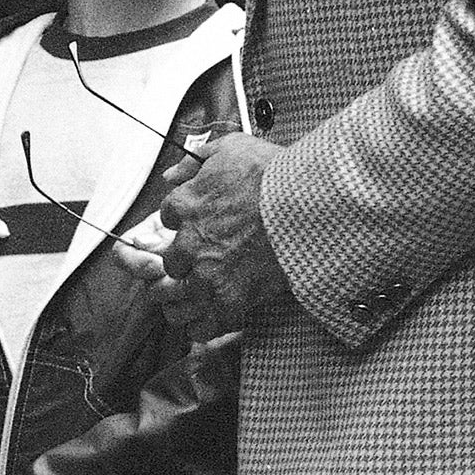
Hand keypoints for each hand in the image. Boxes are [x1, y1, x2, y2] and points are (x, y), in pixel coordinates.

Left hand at [117, 132, 289, 341]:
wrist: (307, 202)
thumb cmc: (274, 173)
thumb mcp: (231, 148)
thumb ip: (195, 160)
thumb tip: (173, 172)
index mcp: (187, 204)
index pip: (167, 217)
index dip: (181, 221)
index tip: (195, 223)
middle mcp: (191, 242)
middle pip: (171, 260)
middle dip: (182, 260)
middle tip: (198, 260)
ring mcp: (210, 273)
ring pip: (180, 296)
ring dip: (185, 296)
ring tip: (196, 296)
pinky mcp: (233, 299)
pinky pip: (204, 325)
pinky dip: (203, 326)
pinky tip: (208, 321)